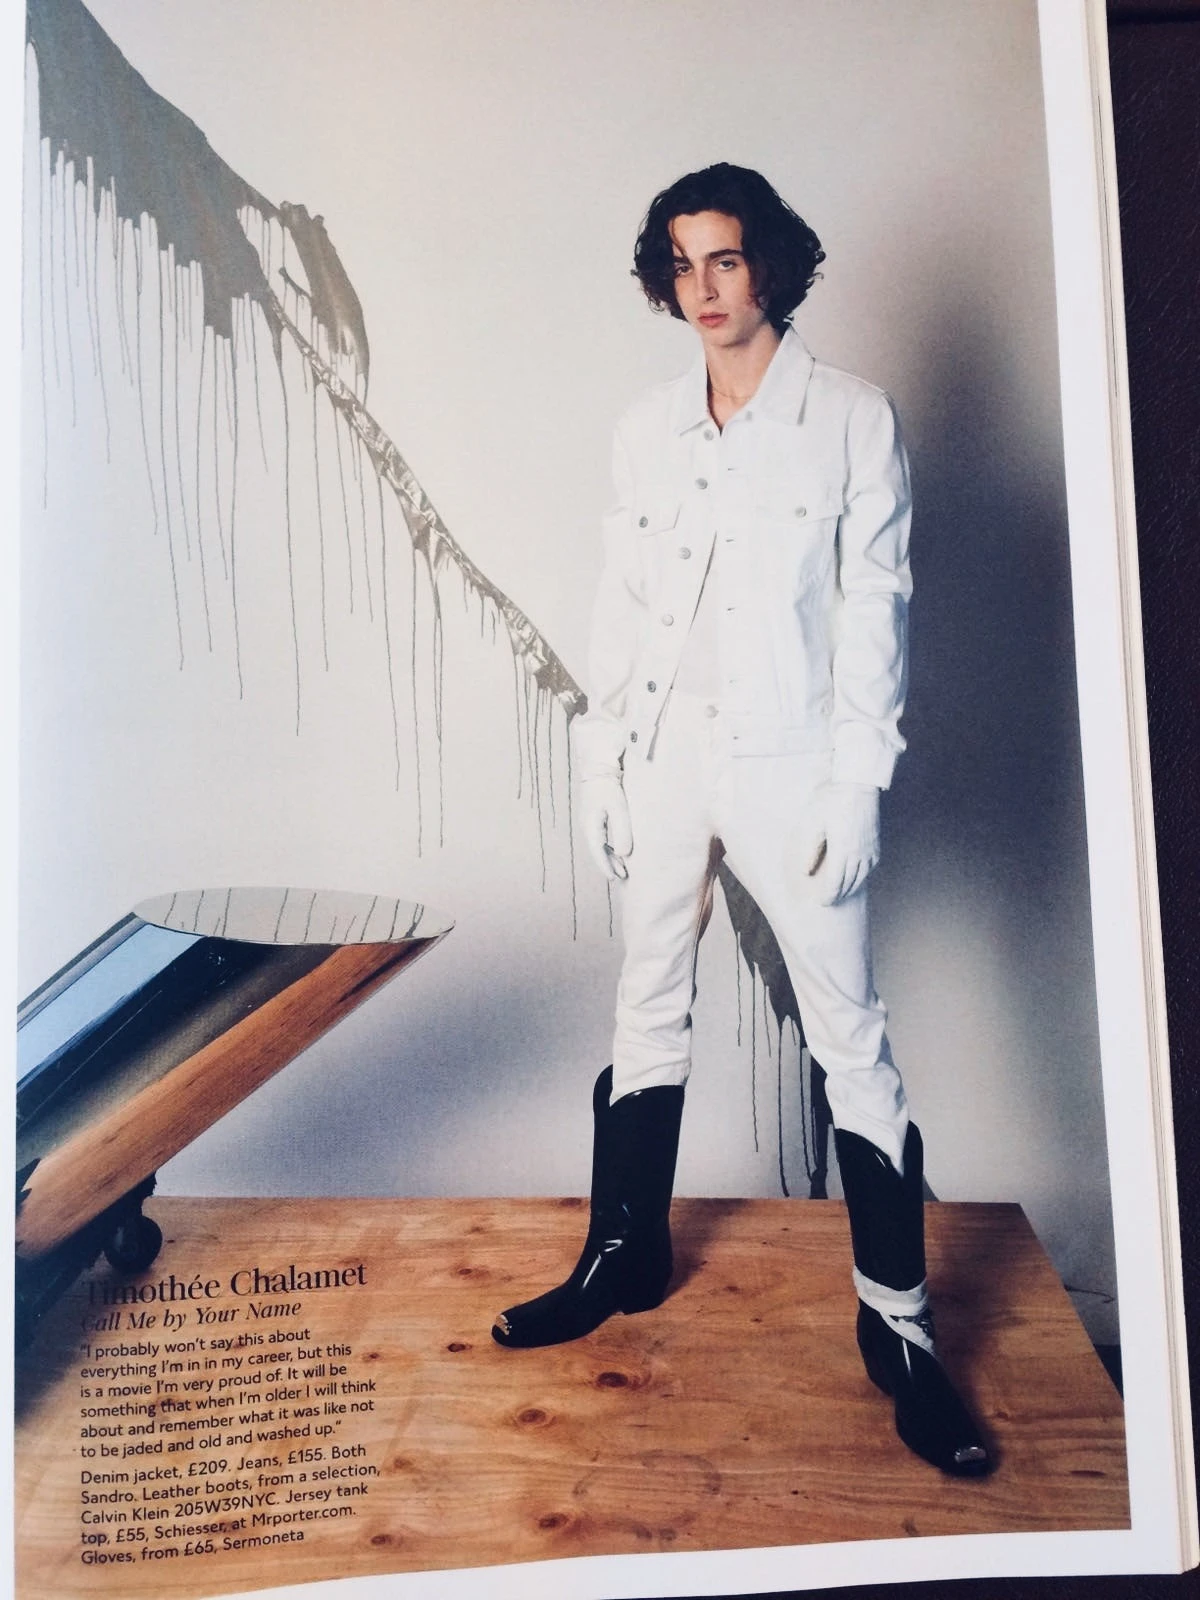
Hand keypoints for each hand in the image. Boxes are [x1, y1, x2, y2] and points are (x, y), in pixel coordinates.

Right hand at [580, 775, 632, 880]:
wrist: (598, 768)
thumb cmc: (608, 787)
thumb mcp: (618, 809)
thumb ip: (622, 831)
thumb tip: (623, 854)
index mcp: (590, 826)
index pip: (597, 852)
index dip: (605, 867)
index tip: (613, 878)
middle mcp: (587, 826)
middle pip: (597, 852)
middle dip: (609, 865)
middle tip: (623, 877)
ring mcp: (588, 822)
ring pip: (599, 846)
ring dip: (610, 858)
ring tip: (622, 869)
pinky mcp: (593, 818)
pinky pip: (600, 839)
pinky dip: (609, 848)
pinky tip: (618, 853)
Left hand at [793, 783, 879, 904]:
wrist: (857, 784)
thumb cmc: (832, 801)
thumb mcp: (814, 823)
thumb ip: (810, 849)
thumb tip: (806, 872)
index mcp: (842, 849)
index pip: (835, 882)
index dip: (828, 895)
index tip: (821, 903)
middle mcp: (858, 853)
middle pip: (849, 883)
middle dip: (838, 895)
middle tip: (828, 903)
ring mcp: (869, 849)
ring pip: (861, 877)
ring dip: (850, 889)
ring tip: (840, 895)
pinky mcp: (875, 843)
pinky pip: (870, 867)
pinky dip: (862, 876)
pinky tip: (856, 878)